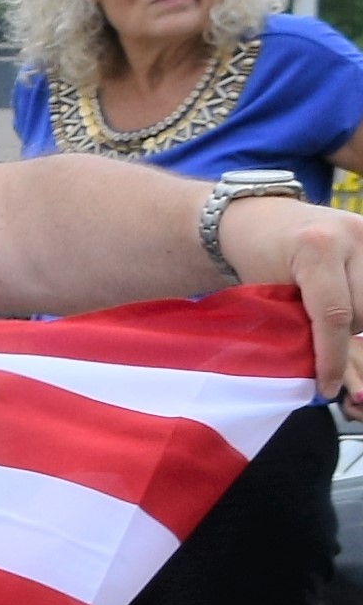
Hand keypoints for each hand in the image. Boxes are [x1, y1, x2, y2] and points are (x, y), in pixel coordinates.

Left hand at [260, 197, 362, 403]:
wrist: (256, 218)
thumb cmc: (253, 259)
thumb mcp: (268, 294)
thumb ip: (296, 326)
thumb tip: (323, 376)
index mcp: (316, 249)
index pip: (334, 315)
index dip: (333, 358)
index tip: (327, 387)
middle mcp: (350, 235)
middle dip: (344, 335)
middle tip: (322, 340)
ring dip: (358, 318)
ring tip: (332, 316)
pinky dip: (362, 301)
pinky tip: (350, 305)